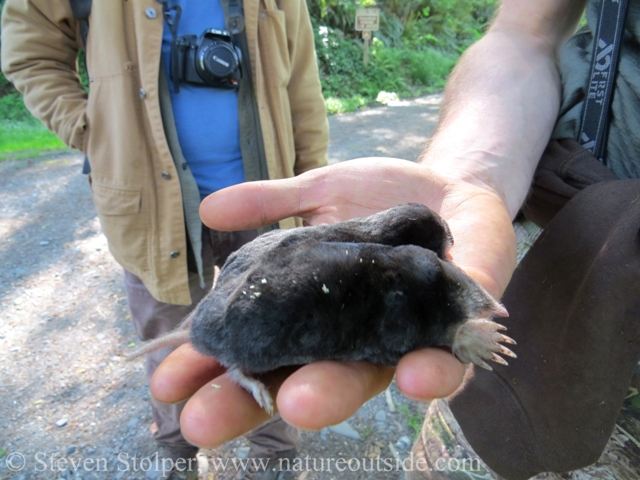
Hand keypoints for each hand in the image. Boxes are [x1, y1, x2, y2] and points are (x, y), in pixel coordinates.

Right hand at [150, 158, 516, 446]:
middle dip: (252, 403)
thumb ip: (271, 202)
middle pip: (297, 379)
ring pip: (365, 379)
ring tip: (299, 405)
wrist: (453, 186)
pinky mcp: (453, 329)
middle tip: (202, 423)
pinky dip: (432, 371)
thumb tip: (207, 209)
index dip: (213, 370)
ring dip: (332, 395)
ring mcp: (402, 338)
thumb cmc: (382, 197)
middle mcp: (352, 337)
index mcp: (315, 312)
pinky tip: (413, 378)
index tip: (166, 385)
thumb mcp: (321, 191)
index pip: (257, 349)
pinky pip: (446, 360)